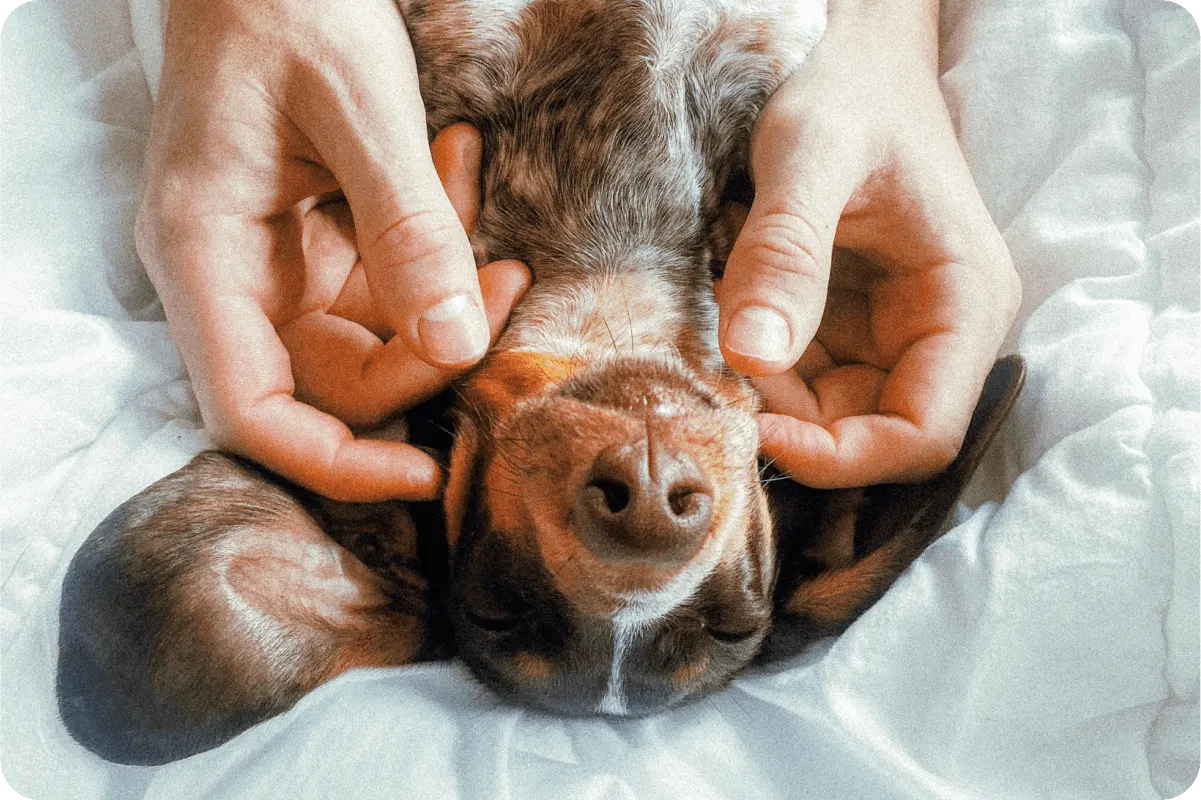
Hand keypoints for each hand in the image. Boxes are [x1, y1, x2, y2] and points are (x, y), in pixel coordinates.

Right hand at [135, 0, 529, 501]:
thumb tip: (457, 344)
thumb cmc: (284, 3)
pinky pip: (382, 281)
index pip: (252, 411)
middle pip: (330, 380)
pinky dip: (433, 243)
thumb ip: (410, 230)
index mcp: (203, 253)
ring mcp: (270, 260)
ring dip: (444, 283)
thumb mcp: (361, 108)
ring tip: (468, 176)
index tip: (427, 470)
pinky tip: (454, 164)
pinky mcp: (310, 240)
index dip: (335, 462)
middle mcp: (227, 274)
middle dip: (429, 349)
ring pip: (370, 333)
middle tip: (505, 280)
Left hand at [717, 0, 1020, 486]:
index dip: (842, 456)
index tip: (756, 428)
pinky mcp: (850, 327)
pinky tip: (735, 299)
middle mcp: (937, 333)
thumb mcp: (810, 155)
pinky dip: (756, 358)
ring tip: (728, 304)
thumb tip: (753, 354)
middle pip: (864, 433)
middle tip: (718, 357)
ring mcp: (892, 334)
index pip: (922, 435)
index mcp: (964, 303)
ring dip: (763, 386)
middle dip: (786, 414)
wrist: (850, 62)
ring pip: (823, 412)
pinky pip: (799, 376)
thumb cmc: (848, 92)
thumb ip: (786, 251)